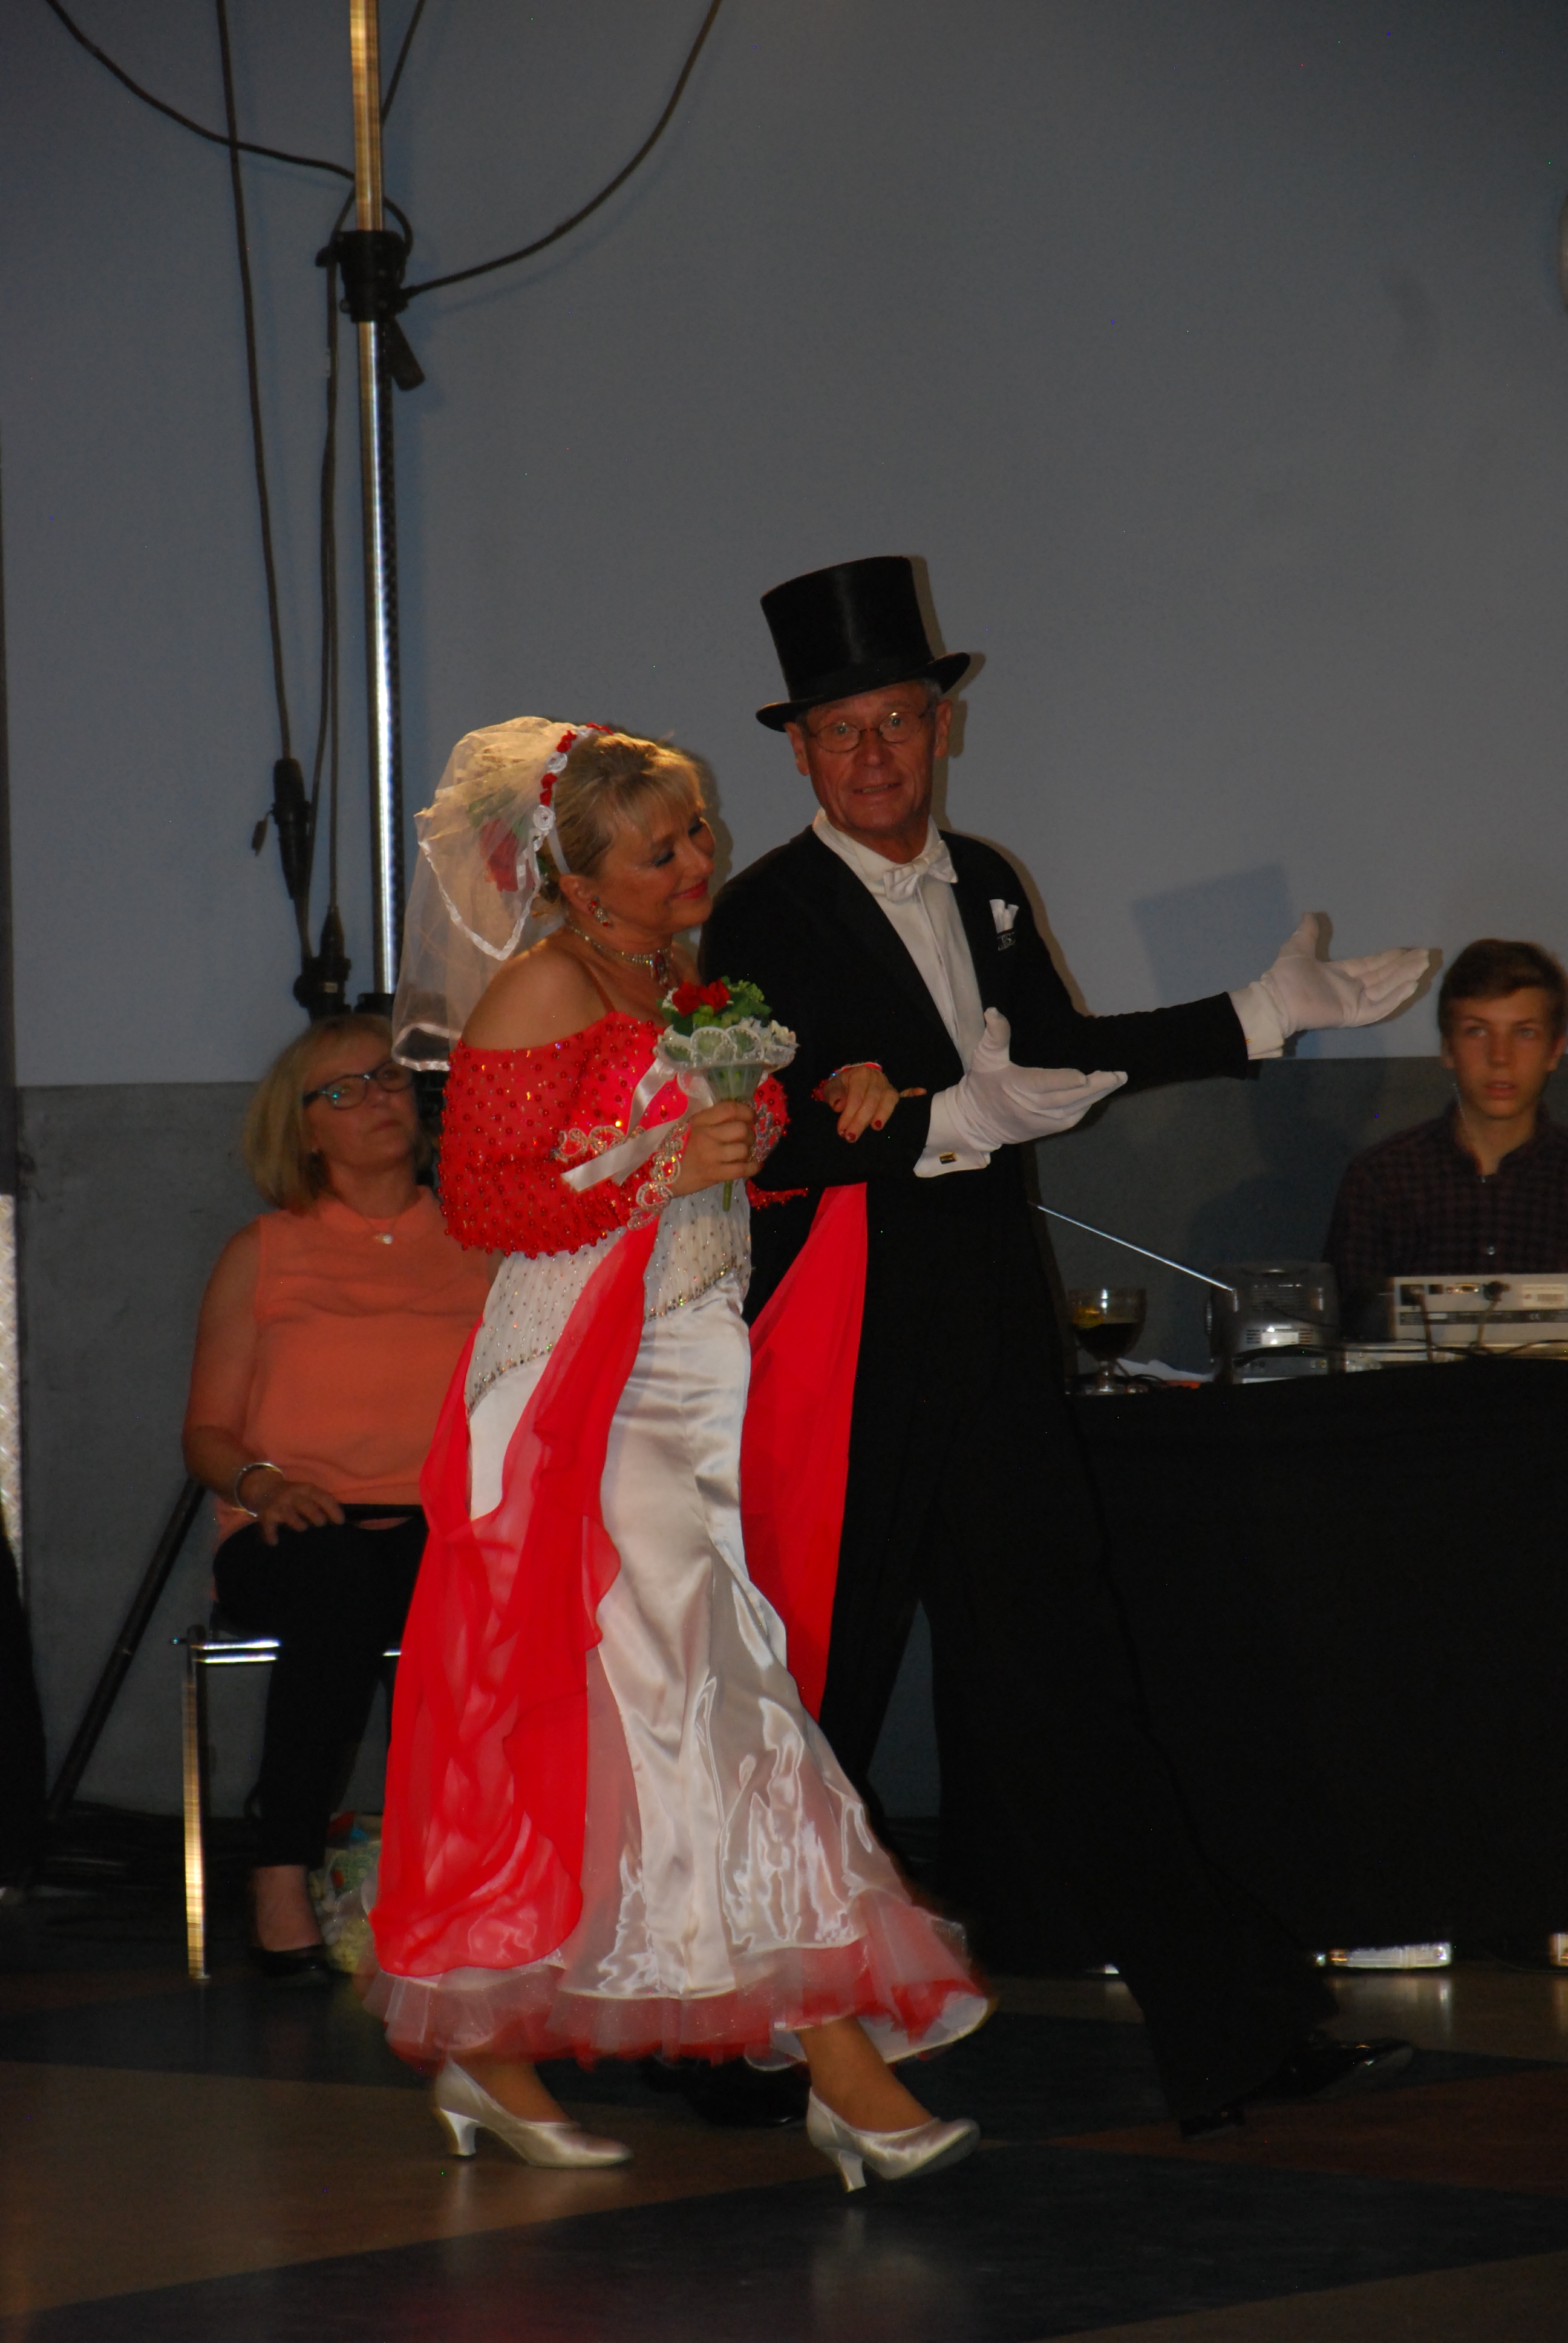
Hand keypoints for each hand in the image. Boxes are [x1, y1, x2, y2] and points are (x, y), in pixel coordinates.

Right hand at [244, 1470, 344, 1546]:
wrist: (264, 1488)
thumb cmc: (294, 1496)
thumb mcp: (307, 1494)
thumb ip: (322, 1503)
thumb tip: (342, 1522)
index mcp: (306, 1489)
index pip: (322, 1497)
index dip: (332, 1509)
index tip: (340, 1522)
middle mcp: (292, 1495)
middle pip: (306, 1505)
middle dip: (315, 1515)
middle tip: (321, 1524)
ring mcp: (278, 1504)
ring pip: (289, 1514)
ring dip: (297, 1523)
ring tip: (302, 1528)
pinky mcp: (266, 1515)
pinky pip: (268, 1526)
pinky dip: (271, 1534)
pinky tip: (275, 1542)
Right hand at [669, 1098, 758, 1195]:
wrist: (655, 1175)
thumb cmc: (671, 1149)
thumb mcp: (686, 1127)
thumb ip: (708, 1121)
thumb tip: (735, 1118)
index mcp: (699, 1121)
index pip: (730, 1109)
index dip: (746, 1111)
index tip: (751, 1117)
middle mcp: (706, 1135)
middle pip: (741, 1129)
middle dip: (749, 1134)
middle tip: (746, 1139)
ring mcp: (710, 1156)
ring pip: (743, 1149)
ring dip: (748, 1151)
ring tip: (743, 1154)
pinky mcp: (713, 1175)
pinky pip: (742, 1170)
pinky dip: (753, 1167)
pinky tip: (755, 1165)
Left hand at [819, 1063, 905, 1141]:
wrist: (850, 1081)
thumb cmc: (841, 1088)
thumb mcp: (831, 1089)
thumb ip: (834, 1096)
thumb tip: (839, 1106)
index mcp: (860, 1075)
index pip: (856, 1096)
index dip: (849, 1114)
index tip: (842, 1131)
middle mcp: (876, 1078)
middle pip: (872, 1099)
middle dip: (861, 1120)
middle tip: (852, 1137)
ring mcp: (888, 1086)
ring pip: (889, 1099)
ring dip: (883, 1114)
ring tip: (876, 1127)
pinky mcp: (896, 1094)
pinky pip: (907, 1094)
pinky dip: (913, 1094)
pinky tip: (922, 1093)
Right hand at [935, 1009, 1126, 1151]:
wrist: (977, 1123)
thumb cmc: (982, 1086)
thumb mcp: (985, 1058)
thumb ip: (995, 1035)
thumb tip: (993, 1011)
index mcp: (1017, 1087)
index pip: (1043, 1084)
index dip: (1063, 1081)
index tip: (1083, 1076)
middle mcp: (1033, 1107)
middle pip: (1068, 1097)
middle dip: (1096, 1086)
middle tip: (1118, 1075)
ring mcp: (1044, 1120)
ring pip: (1076, 1108)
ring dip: (1098, 1094)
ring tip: (1117, 1079)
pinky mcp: (1050, 1128)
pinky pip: (1074, 1116)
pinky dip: (1088, 1104)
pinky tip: (1100, 1091)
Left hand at [1233, 914, 1431, 1057]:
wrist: (1276, 999)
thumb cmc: (1285, 976)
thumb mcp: (1298, 947)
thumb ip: (1307, 932)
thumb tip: (1309, 914)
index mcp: (1341, 975)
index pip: (1373, 965)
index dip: (1390, 957)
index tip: (1408, 949)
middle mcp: (1351, 989)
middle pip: (1385, 976)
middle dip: (1405, 965)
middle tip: (1426, 955)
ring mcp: (1354, 1003)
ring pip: (1387, 988)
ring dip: (1405, 977)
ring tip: (1423, 966)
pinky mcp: (1354, 1014)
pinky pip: (1379, 1006)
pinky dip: (1395, 997)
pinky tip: (1410, 985)